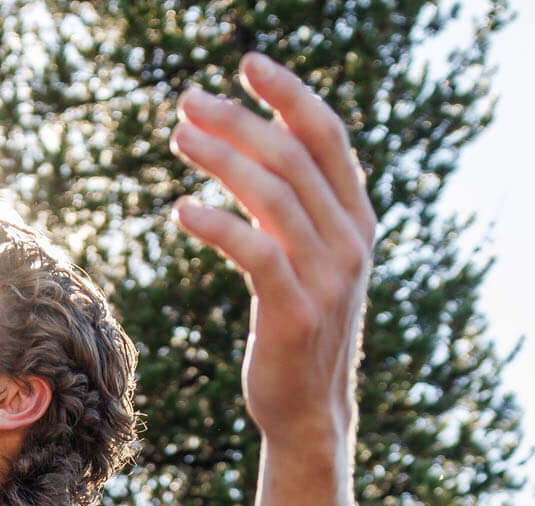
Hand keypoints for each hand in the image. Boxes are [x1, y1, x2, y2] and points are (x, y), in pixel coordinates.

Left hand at [168, 49, 376, 450]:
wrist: (308, 412)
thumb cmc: (297, 331)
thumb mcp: (307, 261)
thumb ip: (296, 208)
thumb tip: (260, 147)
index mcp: (358, 220)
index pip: (327, 136)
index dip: (289, 94)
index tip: (248, 63)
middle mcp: (351, 241)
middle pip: (291, 156)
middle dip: (237, 121)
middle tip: (187, 103)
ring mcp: (328, 277)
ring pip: (272, 194)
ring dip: (219, 159)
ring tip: (177, 140)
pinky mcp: (295, 311)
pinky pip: (254, 250)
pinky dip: (215, 223)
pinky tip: (180, 209)